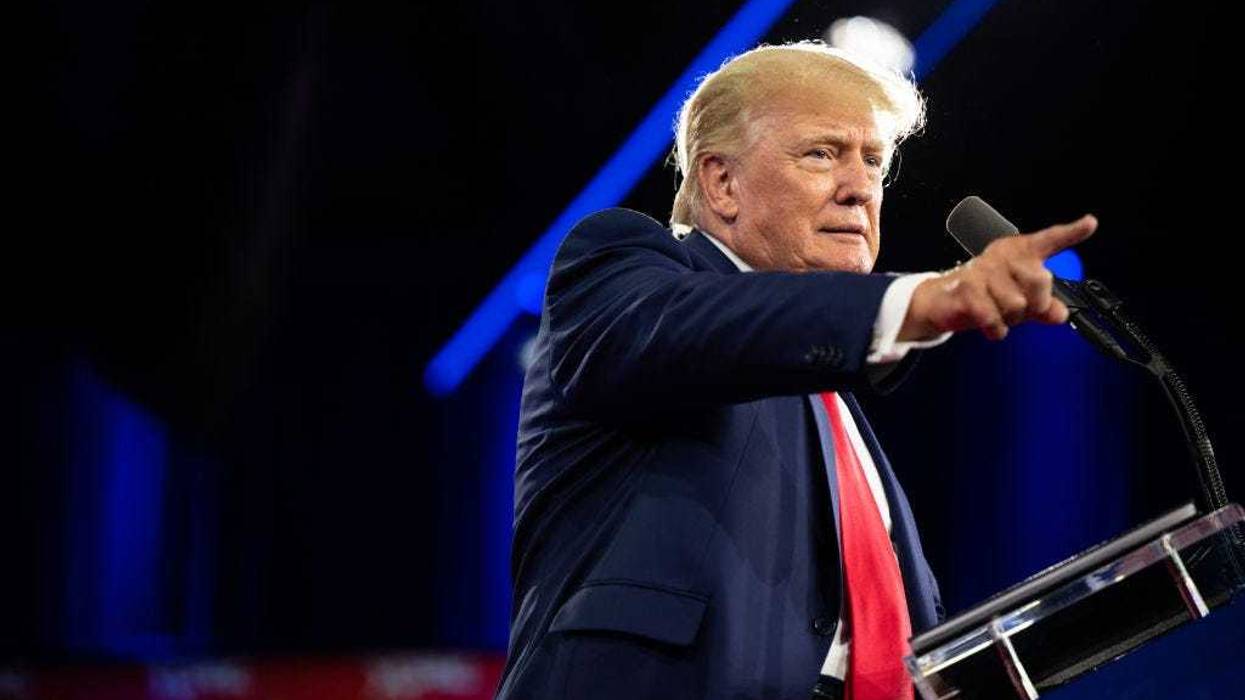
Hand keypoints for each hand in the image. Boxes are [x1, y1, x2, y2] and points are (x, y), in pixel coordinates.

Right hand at [899, 214, 1098, 341]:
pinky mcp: (968, 289)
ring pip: (1017, 304)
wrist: (941, 302)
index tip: (1090, 223)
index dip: (1071, 233)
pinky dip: (996, 330)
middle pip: (1040, 281)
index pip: (1048, 241)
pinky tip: (990, 326)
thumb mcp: (1018, 300)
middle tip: (1020, 311)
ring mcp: (983, 271)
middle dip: (1035, 305)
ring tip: (998, 315)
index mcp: (1018, 253)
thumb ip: (1043, 307)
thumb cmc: (984, 295)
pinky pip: (995, 318)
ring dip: (1011, 320)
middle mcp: (1002, 256)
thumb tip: (1061, 315)